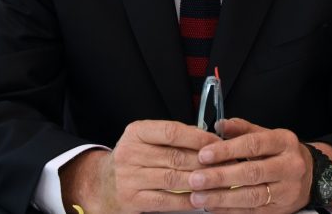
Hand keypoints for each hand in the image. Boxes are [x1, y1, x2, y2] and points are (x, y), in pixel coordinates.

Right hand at [60, 120, 220, 213]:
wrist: (103, 184)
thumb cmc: (135, 159)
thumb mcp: (147, 140)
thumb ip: (173, 138)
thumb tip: (210, 140)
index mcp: (137, 132)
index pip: (172, 131)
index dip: (199, 137)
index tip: (219, 143)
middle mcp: (130, 153)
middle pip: (176, 157)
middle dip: (205, 162)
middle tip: (227, 164)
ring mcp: (129, 178)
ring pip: (173, 179)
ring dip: (200, 182)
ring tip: (220, 182)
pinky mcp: (132, 200)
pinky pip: (167, 200)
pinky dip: (187, 200)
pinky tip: (202, 198)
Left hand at [186, 118, 311, 213]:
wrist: (310, 176)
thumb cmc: (281, 153)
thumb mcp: (267, 135)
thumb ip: (242, 129)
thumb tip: (219, 125)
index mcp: (284, 142)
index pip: (254, 144)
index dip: (227, 150)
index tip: (204, 154)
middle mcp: (289, 166)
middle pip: (252, 173)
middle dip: (221, 177)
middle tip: (196, 179)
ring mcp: (287, 190)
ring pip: (252, 196)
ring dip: (222, 198)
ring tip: (199, 197)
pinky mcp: (280, 210)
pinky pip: (253, 212)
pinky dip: (230, 211)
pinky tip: (213, 207)